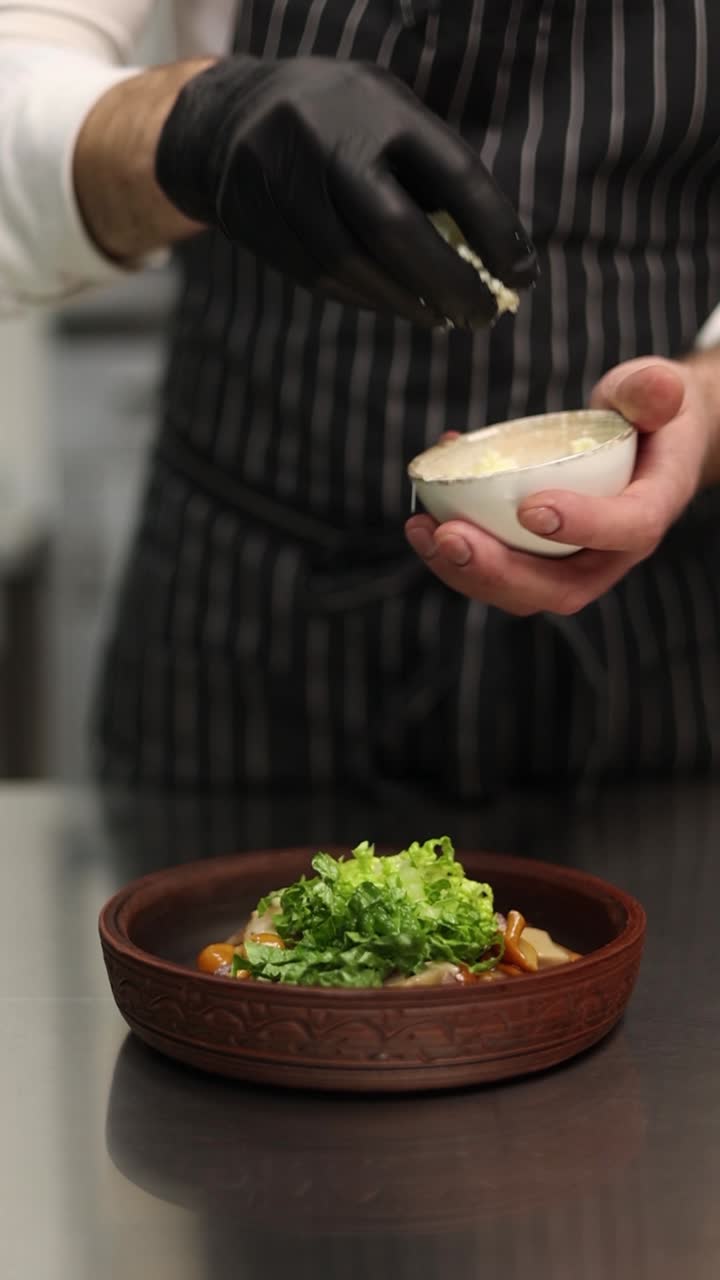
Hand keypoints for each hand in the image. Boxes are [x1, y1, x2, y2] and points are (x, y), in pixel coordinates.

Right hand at [155, 57, 536, 326]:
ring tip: (442, 318)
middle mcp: (323, 137)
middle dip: (447, 281)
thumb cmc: (339, 122)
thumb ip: (431, 173)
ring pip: (352, 266)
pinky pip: (319, 278)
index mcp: (376, 105)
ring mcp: (281, 181)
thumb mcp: (388, 117)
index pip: (449, 172)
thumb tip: (493, 254)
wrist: (230, 117)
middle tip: (481, 315)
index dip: (492, 229)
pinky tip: (396, 306)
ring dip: (406, 302)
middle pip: (395, 229)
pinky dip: (366, 299)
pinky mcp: (254, 221)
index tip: (523, 274)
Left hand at [405, 358, 718, 614]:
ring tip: (423, 530)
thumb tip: (659, 390)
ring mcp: (572, 566)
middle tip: (450, 535)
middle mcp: (611, 554)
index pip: (627, 529)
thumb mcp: (660, 393)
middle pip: (559, 586)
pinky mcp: (538, 562)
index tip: (531, 508)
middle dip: (499, 570)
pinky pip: (498, 569)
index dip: (583, 525)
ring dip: (464, 570)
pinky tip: (425, 512)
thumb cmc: (650, 418)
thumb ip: (652, 392)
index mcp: (651, 510)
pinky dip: (456, 550)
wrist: (646, 447)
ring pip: (520, 591)